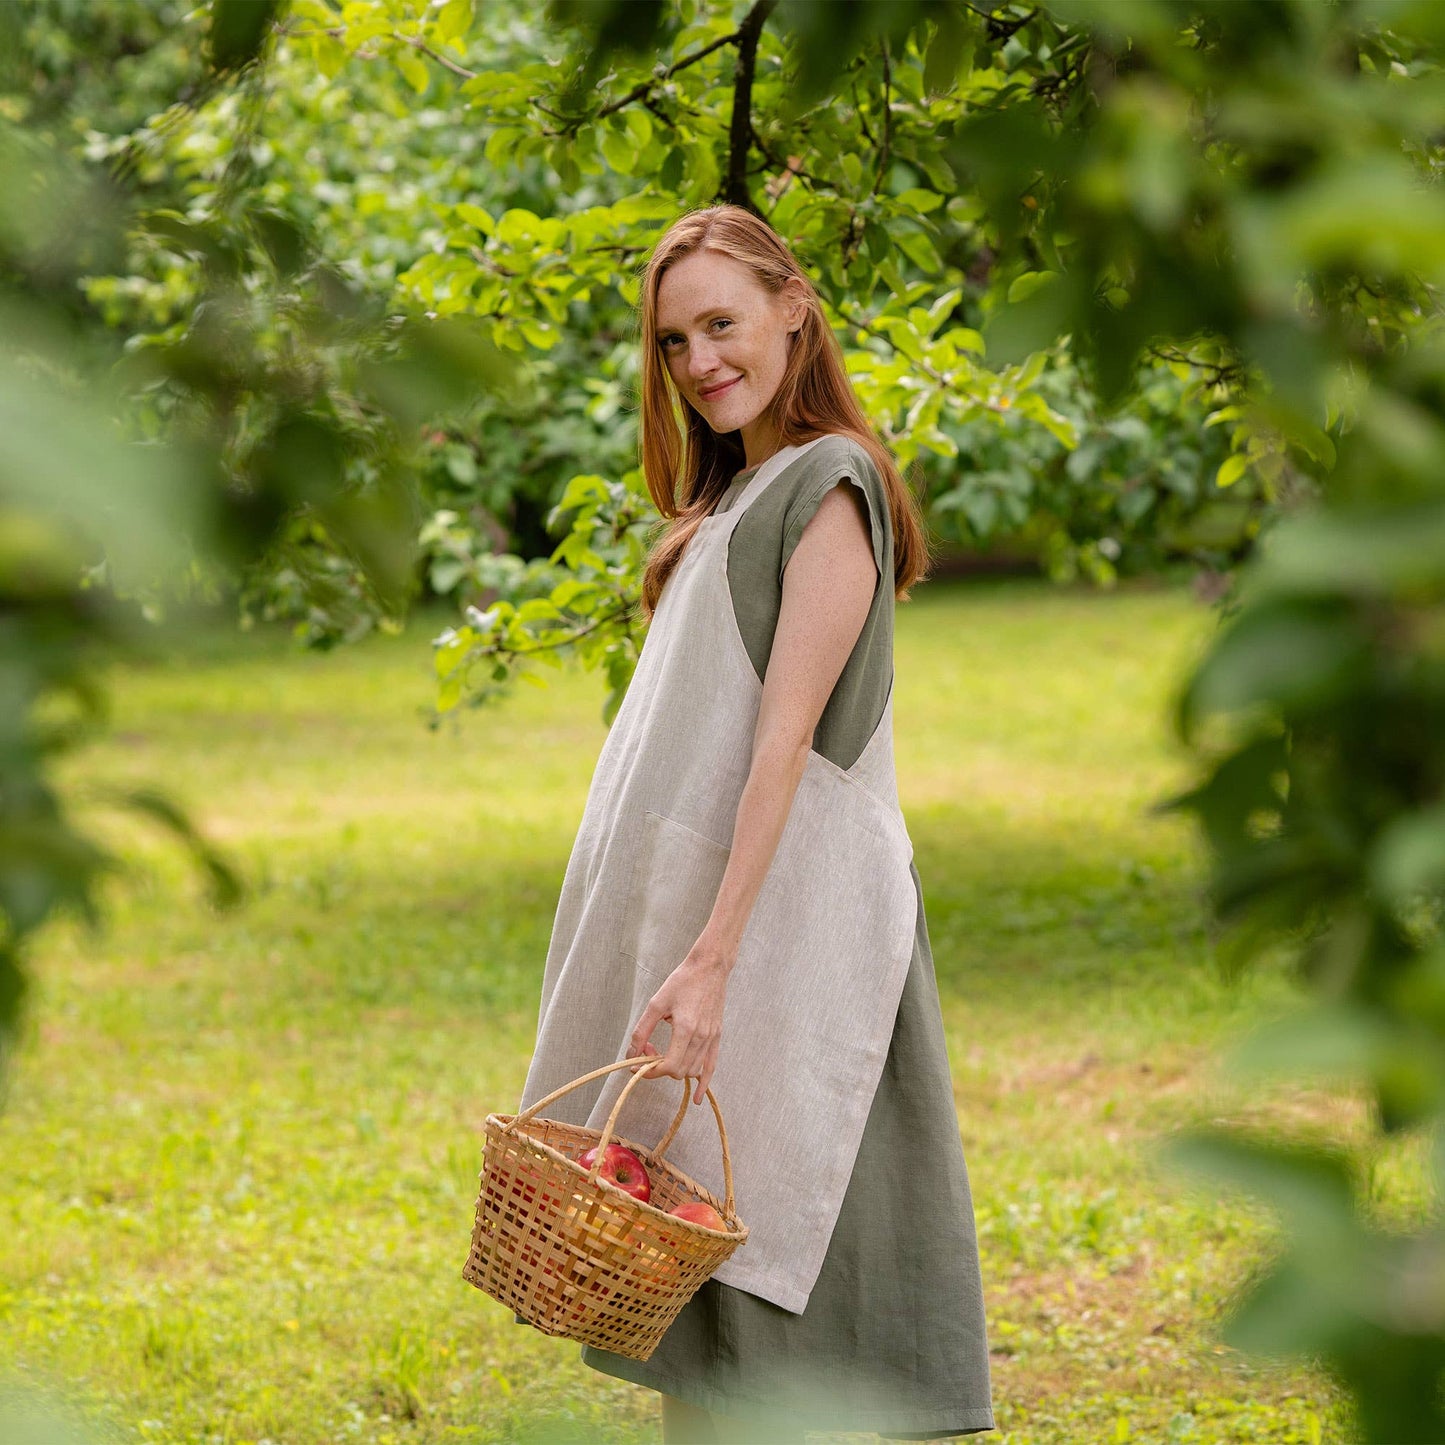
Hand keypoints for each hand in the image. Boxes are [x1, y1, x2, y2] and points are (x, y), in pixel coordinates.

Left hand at [627, 945, 730, 1104]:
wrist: (709, 967)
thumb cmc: (682, 981)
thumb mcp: (656, 1003)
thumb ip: (642, 1030)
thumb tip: (632, 1053)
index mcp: (686, 1029)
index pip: (668, 1066)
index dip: (650, 1071)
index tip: (638, 1065)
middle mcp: (701, 1037)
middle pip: (679, 1071)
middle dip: (659, 1069)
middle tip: (648, 1052)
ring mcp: (711, 1038)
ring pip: (692, 1071)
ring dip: (675, 1070)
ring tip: (663, 1053)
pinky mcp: (717, 1036)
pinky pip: (711, 1067)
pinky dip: (704, 1083)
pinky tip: (699, 1098)